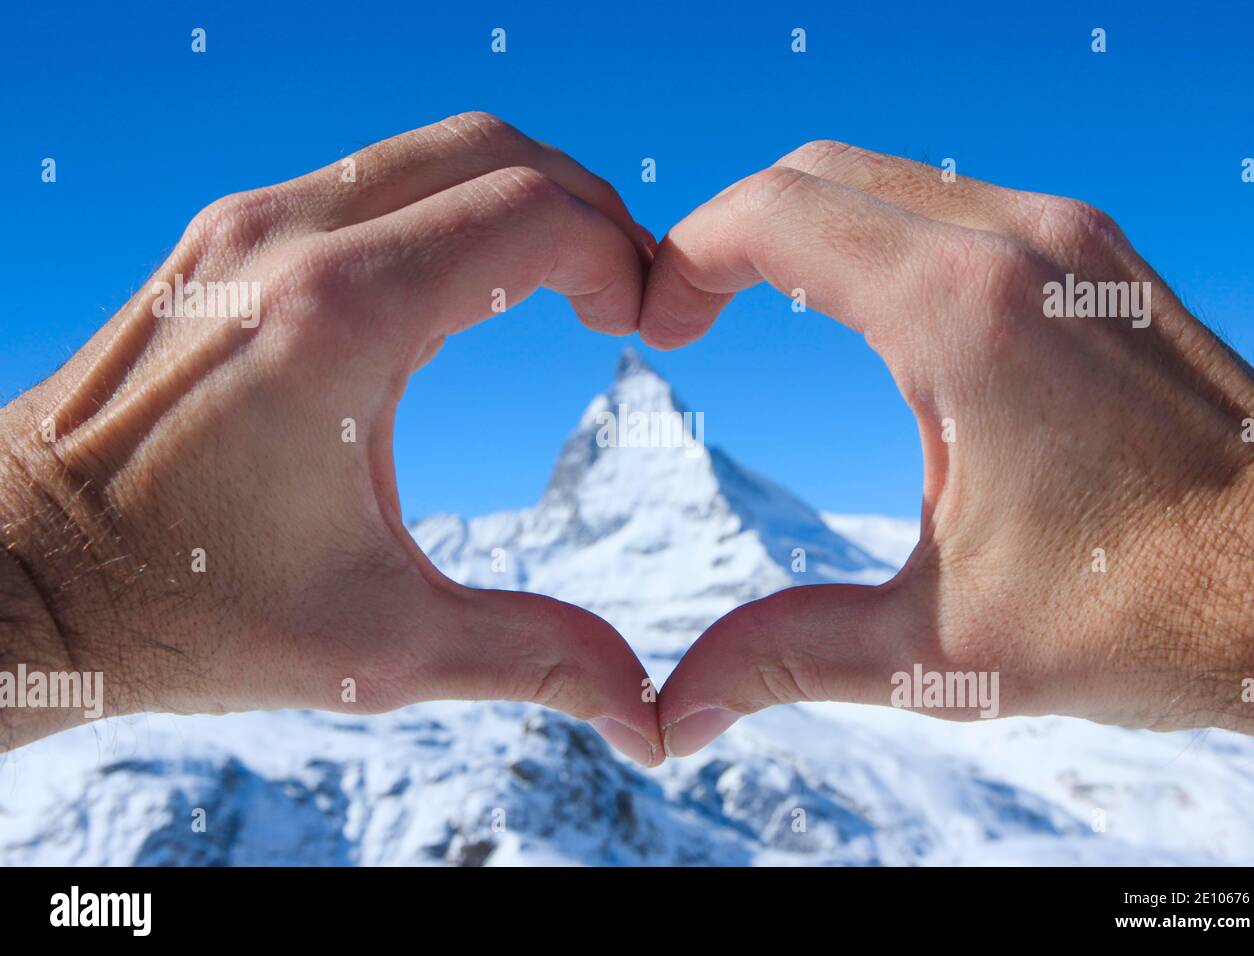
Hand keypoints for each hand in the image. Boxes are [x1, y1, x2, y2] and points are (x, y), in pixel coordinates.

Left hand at [0, 113, 662, 764]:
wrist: (20, 575)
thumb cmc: (186, 610)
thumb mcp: (380, 648)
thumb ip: (533, 657)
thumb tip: (645, 713)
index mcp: (343, 321)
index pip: (534, 215)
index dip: (618, 258)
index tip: (644, 322)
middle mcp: (289, 241)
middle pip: (496, 152)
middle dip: (587, 211)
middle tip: (622, 291)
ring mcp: (245, 226)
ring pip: (431, 151)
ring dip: (517, 199)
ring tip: (562, 282)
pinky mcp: (221, 239)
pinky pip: (369, 179)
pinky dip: (445, 207)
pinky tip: (465, 286)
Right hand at [640, 140, 1253, 753]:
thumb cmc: (1148, 612)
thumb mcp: (943, 649)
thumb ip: (786, 658)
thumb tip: (676, 711)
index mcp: (962, 314)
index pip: (773, 215)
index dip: (685, 258)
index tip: (657, 328)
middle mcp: (1018, 242)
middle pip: (816, 174)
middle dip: (729, 235)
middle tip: (689, 319)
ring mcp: (1068, 237)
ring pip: (885, 176)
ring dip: (804, 228)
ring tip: (758, 310)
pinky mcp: (1097, 255)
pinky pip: (951, 201)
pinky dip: (878, 233)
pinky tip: (866, 316)